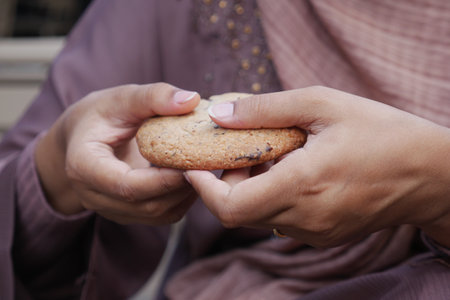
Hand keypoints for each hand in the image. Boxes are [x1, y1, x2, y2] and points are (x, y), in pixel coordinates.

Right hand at [36, 83, 199, 224]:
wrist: (82, 136)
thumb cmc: (101, 114)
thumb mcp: (122, 98)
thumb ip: (153, 97)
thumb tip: (192, 99)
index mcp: (83, 166)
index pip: (125, 185)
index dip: (162, 179)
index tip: (192, 162)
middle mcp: (93, 195)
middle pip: (145, 204)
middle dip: (180, 186)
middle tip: (208, 162)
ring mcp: (111, 209)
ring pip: (156, 213)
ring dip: (185, 193)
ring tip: (204, 167)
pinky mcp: (128, 213)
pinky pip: (161, 215)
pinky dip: (182, 198)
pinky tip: (193, 176)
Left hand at [185, 86, 449, 247]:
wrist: (429, 173)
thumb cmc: (380, 132)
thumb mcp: (322, 105)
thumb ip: (265, 110)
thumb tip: (219, 115)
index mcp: (301, 185)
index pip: (229, 207)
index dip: (203, 189)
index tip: (193, 166)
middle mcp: (304, 218)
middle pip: (239, 212)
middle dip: (226, 183)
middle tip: (240, 151)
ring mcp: (315, 232)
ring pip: (259, 217)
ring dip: (250, 190)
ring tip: (270, 157)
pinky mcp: (324, 235)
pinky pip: (281, 221)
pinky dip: (272, 199)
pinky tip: (291, 172)